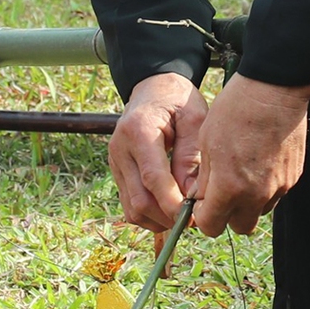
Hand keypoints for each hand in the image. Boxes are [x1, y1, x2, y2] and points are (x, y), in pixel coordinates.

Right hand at [110, 73, 207, 231]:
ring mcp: (115, 162)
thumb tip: (193, 196)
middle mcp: (120, 149)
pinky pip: (130, 205)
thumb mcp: (194, 118)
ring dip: (158, 220)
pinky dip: (150, 215)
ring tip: (184, 216)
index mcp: (138, 130)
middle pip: (139, 199)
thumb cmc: (178, 101)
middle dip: (167, 217)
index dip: (172, 203)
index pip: (152, 177)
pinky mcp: (117, 172)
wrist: (153, 89)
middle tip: (194, 220)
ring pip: (132, 208)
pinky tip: (170, 211)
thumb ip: (192, 155)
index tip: (193, 217)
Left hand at [191, 75, 309, 236]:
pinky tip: (260, 162)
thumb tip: (202, 197)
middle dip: (227, 216)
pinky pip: (275, 194)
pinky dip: (265, 187)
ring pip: (259, 211)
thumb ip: (206, 178)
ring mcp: (279, 187)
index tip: (201, 204)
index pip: (211, 226)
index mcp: (229, 187)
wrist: (275, 90)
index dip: (203, 217)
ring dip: (248, 203)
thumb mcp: (207, 142)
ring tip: (243, 174)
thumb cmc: (236, 110)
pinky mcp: (294, 176)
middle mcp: (256, 194)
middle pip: (239, 227)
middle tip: (221, 193)